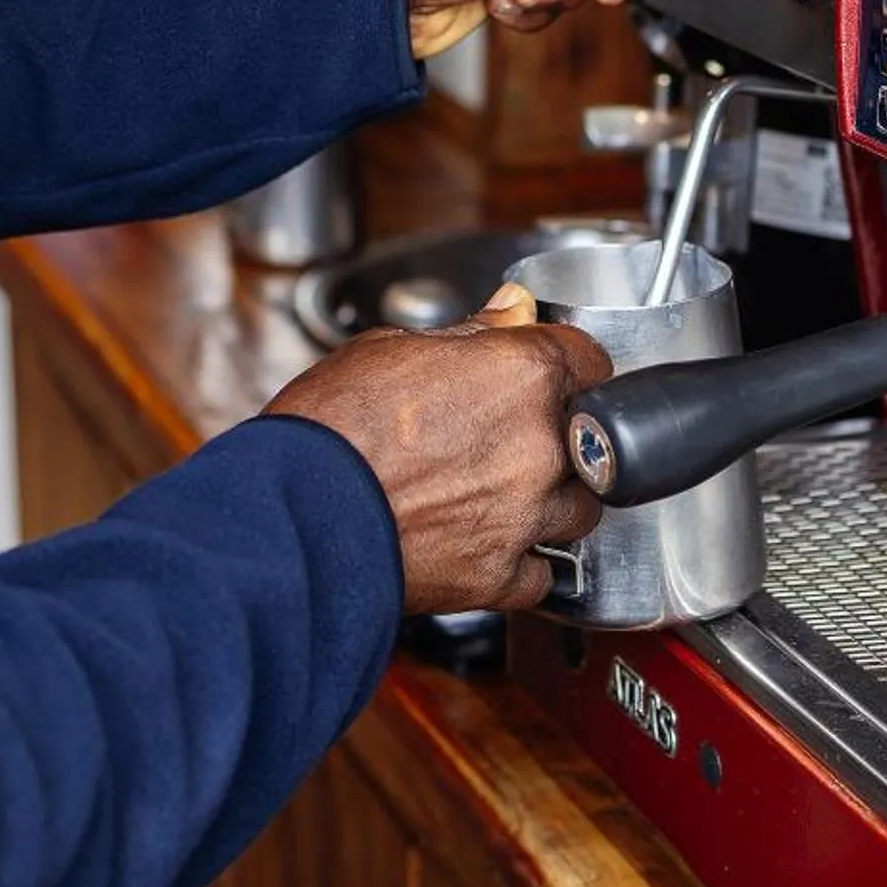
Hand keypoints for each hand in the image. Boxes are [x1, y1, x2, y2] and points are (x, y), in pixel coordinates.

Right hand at [263, 286, 607, 613]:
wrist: (294, 515)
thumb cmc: (330, 427)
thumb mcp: (390, 349)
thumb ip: (469, 333)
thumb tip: (510, 309)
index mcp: (523, 374)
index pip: (591, 360)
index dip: (566, 366)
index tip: (552, 375)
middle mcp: (540, 446)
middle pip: (591, 441)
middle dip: (557, 437)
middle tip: (502, 438)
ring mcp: (526, 515)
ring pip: (578, 511)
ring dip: (547, 502)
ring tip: (491, 494)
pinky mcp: (501, 576)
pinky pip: (540, 574)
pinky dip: (518, 563)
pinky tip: (479, 542)